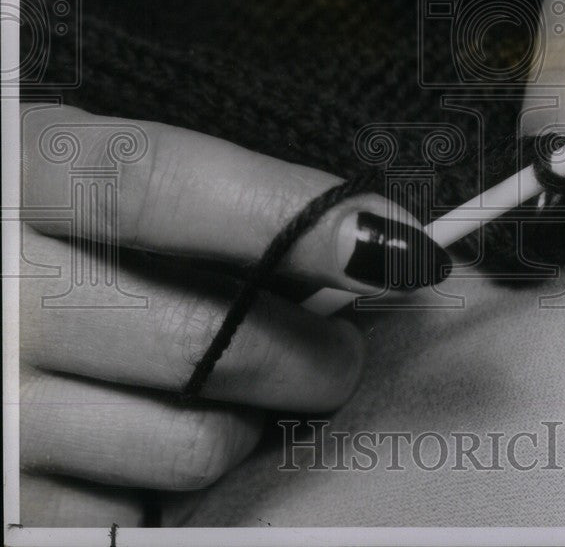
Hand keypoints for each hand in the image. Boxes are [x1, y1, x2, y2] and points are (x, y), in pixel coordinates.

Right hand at [18, 104, 437, 522]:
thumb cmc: (54, 244)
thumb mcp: (98, 191)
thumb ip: (211, 207)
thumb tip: (367, 249)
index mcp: (21, 177)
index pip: (159, 185)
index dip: (296, 216)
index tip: (401, 249)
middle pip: (201, 336)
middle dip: (310, 355)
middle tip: (338, 353)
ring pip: (193, 443)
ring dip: (249, 424)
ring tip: (239, 399)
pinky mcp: (9, 505)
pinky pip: (148, 514)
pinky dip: (179, 484)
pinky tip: (157, 441)